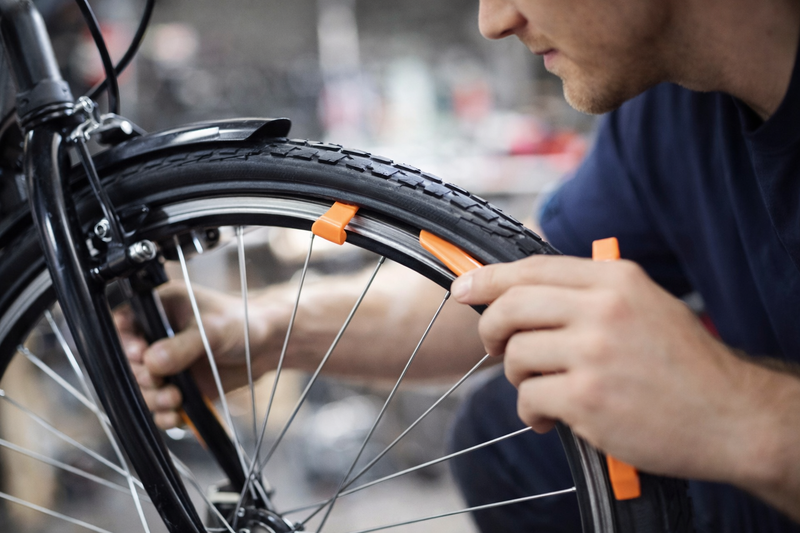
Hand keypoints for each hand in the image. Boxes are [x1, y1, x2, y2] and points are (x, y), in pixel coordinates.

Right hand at [116, 282, 288, 428]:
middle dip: (143, 377)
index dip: (126, 342)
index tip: (139, 355)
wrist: (267, 345)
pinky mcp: (178, 387)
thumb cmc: (242, 322)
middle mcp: (157, 337)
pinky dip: (164, 414)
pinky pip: (160, 407)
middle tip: (161, 382)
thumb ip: (182, 345)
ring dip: (153, 399)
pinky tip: (175, 415)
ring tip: (174, 399)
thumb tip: (151, 361)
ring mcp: (166, 365)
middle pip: (129, 363)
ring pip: (143, 388)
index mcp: (159, 308)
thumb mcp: (212, 329)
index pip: (125, 324)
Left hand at [450, 255, 790, 486]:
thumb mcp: (644, 304)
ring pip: (515, 356)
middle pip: (510, 306)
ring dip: (518, 377)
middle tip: (494, 348)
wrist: (731, 416)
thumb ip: (588, 291)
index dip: (488, 278)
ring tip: (543, 390)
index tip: (463, 289)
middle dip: (490, 329)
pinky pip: (528, 398)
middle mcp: (603, 309)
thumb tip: (521, 289)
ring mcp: (594, 353)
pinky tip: (551, 419)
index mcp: (615, 279)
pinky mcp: (588, 399)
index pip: (531, 268)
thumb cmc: (682, 363)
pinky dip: (532, 412)